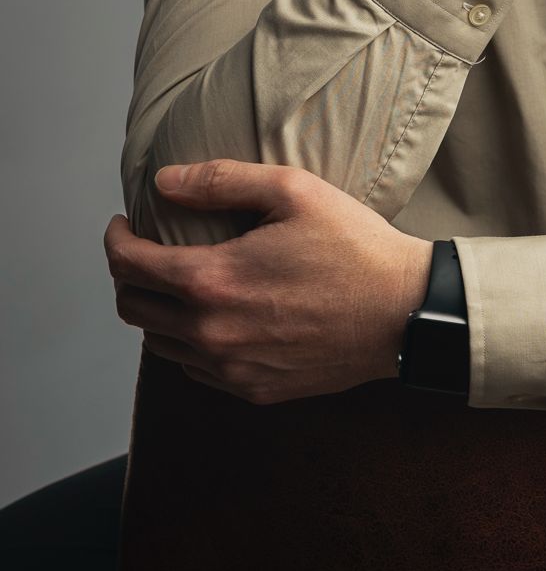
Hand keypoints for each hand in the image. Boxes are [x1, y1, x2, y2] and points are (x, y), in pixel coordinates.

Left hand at [103, 160, 433, 403]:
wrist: (403, 313)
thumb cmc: (354, 247)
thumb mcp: (293, 190)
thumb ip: (221, 180)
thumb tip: (165, 181)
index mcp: (212, 281)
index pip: (129, 265)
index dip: (116, 239)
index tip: (125, 223)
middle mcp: (210, 334)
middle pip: (133, 309)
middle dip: (127, 275)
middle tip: (145, 250)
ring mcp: (230, 369)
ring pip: (160, 345)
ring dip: (157, 310)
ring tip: (179, 282)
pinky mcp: (254, 390)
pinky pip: (196, 370)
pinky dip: (189, 342)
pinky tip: (215, 317)